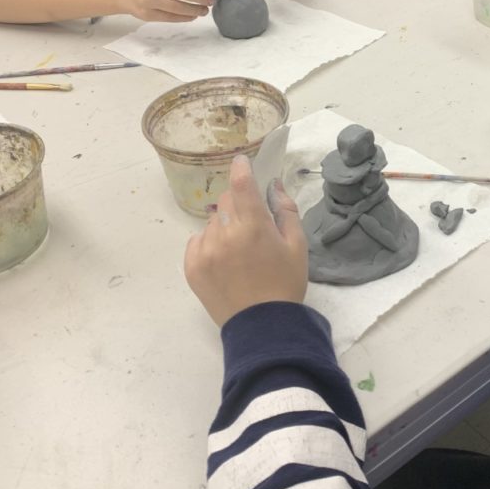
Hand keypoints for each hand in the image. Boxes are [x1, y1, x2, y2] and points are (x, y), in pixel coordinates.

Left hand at [184, 156, 307, 327]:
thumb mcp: (297, 246)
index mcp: (253, 226)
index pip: (241, 184)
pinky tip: (224, 260)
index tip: (241, 162)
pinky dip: (209, 244)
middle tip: (252, 224)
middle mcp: (224, 234)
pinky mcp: (192, 267)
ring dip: (224, 227)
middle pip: (225, 201)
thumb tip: (274, 185)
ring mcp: (204, 251)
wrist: (262, 326)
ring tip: (239, 251)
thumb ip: (285, 210)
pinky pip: (197, 241)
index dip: (241, 168)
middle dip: (238, 205)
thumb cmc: (285, 283)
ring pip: (212, 222)